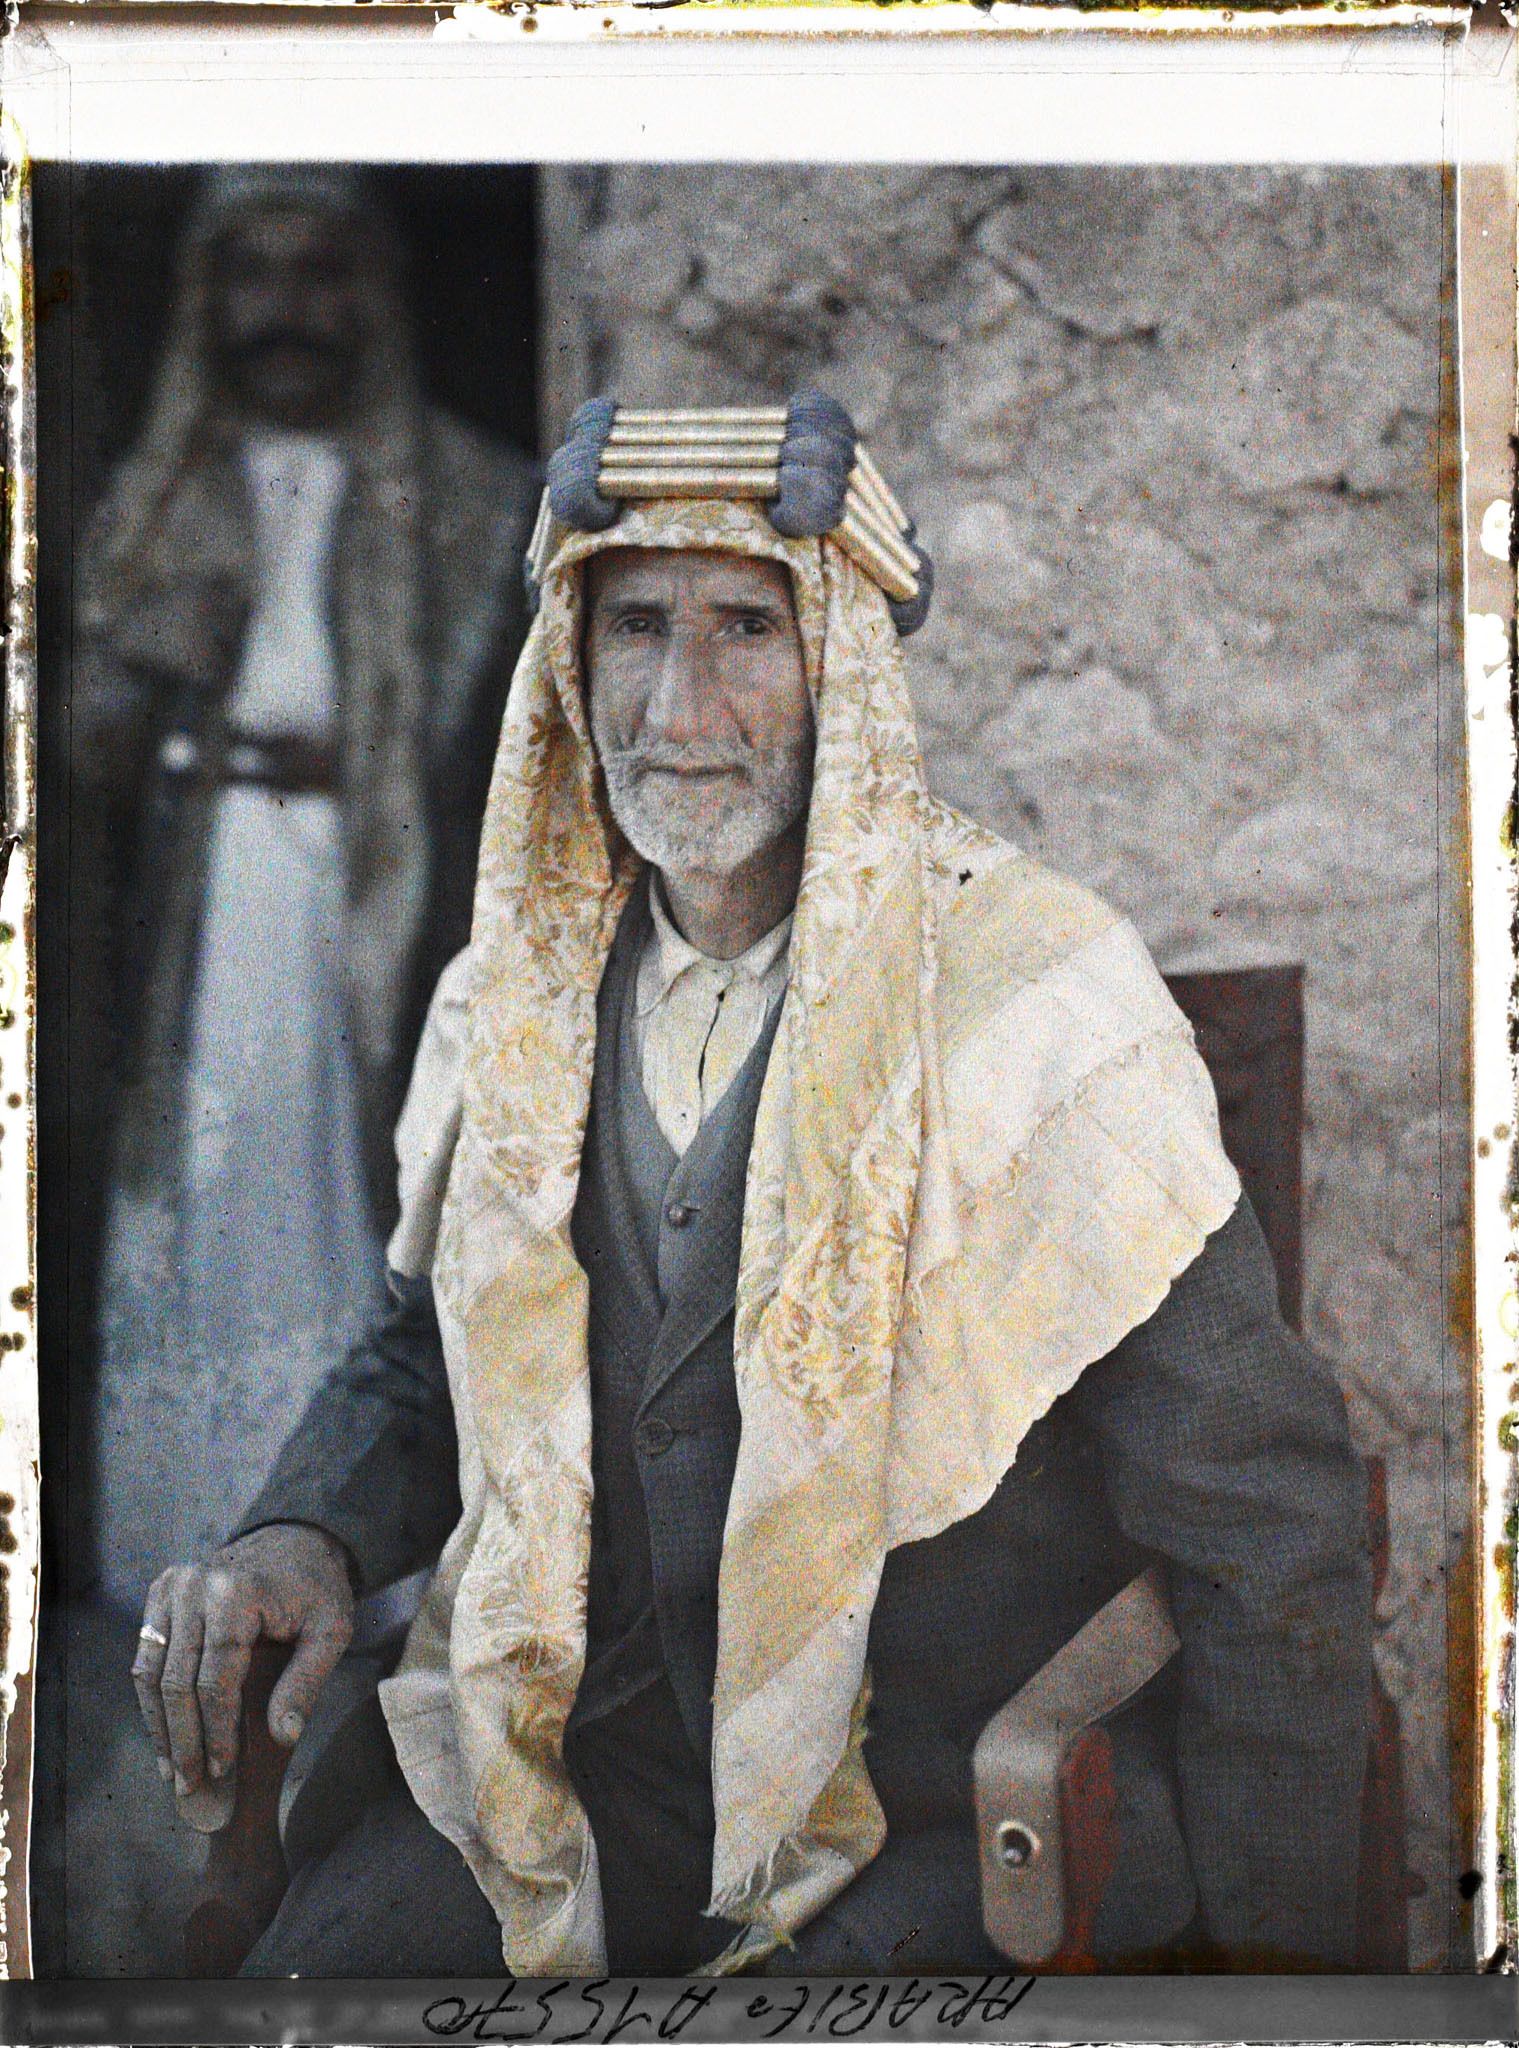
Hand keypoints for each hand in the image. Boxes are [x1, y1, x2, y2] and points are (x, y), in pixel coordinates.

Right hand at [132, 1523, 354, 1800]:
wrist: (297, 1539)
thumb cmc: (317, 1590)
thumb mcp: (331, 1631)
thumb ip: (306, 1683)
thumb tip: (282, 1737)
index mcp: (237, 1594)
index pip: (215, 1679)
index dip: (217, 1729)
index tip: (223, 1769)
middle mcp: (195, 1586)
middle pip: (177, 1680)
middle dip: (183, 1739)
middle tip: (189, 1784)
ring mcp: (173, 1586)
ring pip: (151, 1671)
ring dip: (159, 1726)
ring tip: (172, 1770)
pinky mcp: (161, 1590)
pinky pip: (146, 1654)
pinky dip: (152, 1698)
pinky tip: (164, 1733)